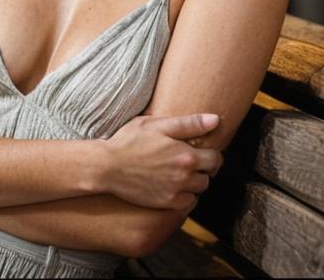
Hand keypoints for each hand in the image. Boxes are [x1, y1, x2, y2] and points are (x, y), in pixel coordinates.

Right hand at [99, 113, 222, 209]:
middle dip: (203, 168)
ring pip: (199, 190)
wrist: (107, 166)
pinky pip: (187, 203)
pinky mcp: (166, 203)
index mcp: (186, 155)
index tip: (202, 152)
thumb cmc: (129, 141)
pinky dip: (184, 196)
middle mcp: (184, 176)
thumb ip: (189, 123)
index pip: (216, 158)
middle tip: (189, 162)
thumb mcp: (156, 125)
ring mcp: (175, 192)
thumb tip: (216, 120)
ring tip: (179, 173)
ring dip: (193, 183)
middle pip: (209, 176)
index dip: (211, 154)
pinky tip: (172, 186)